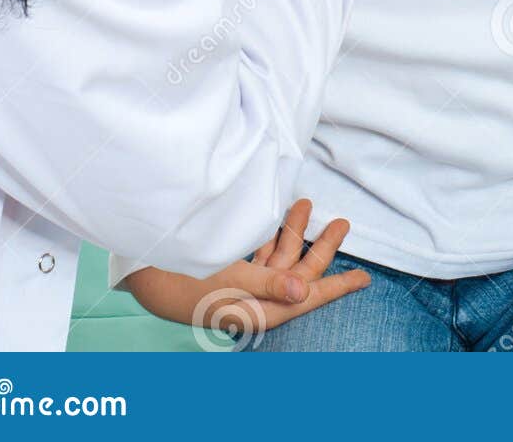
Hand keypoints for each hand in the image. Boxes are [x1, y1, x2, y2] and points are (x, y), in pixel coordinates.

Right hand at [125, 199, 368, 338]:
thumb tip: (305, 293)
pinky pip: (260, 251)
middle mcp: (257, 297)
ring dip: (294, 231)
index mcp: (262, 309)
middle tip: (341, 222)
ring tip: (306, 204)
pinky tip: (278, 215)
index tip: (365, 278)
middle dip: (321, 246)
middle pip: (299, 271)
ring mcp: (244, 283)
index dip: (338, 286)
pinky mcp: (230, 270)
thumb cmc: (189, 283)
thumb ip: (270, 286)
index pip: (309, 297)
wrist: (147, 277)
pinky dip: (271, 234)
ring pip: (280, 257)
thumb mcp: (232, 283)